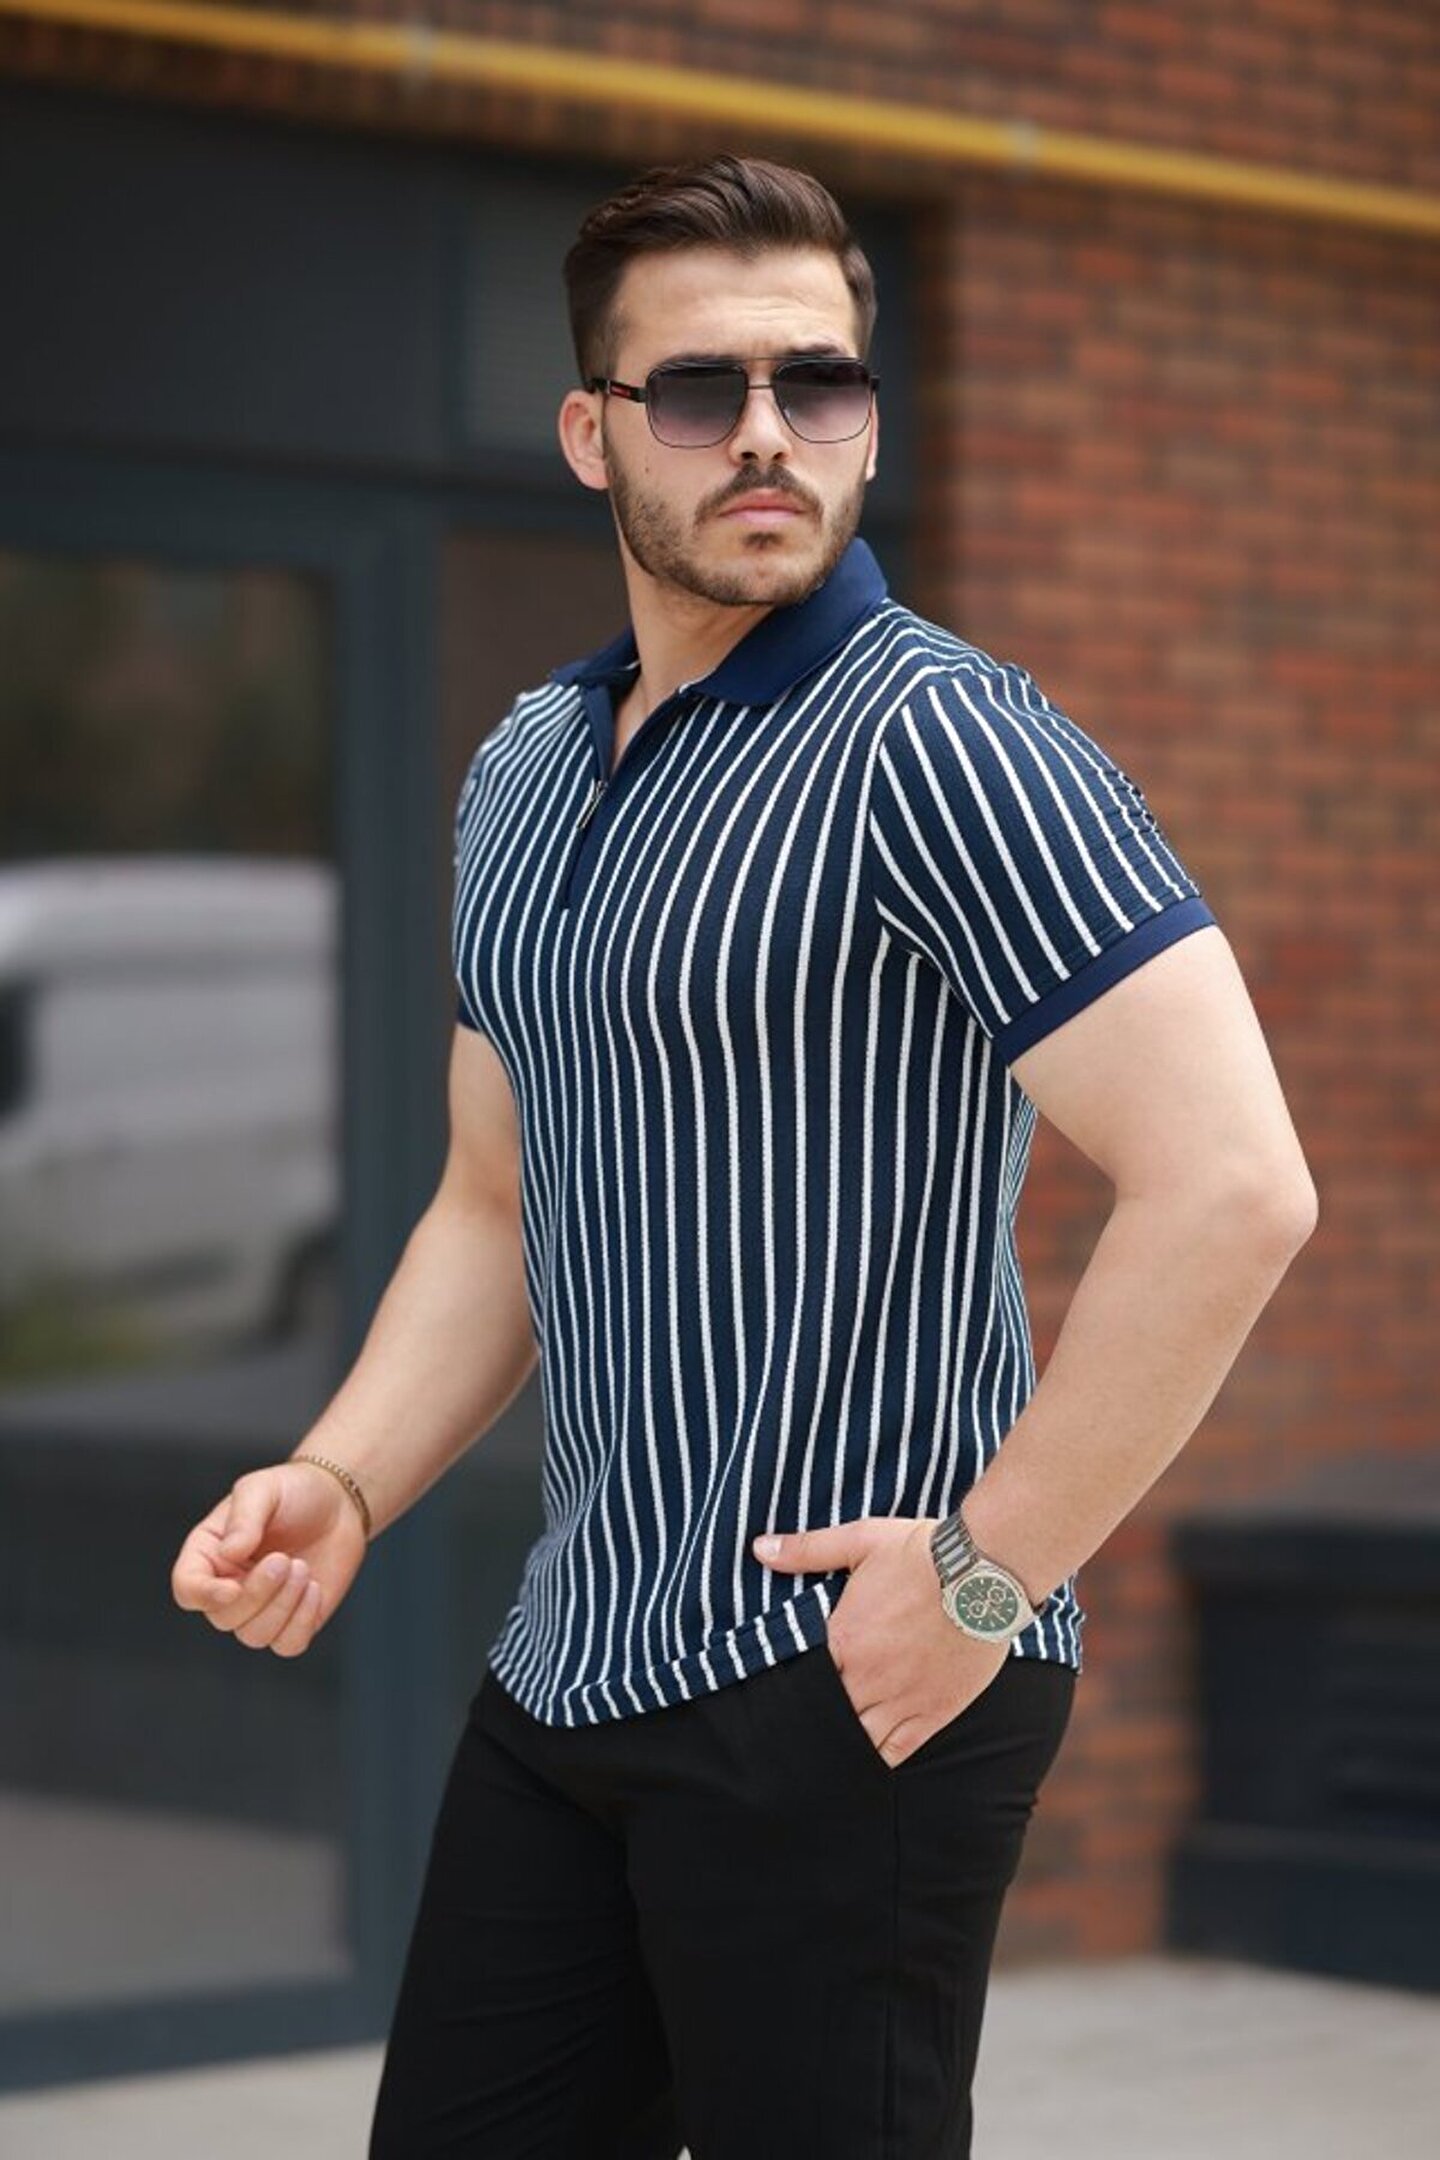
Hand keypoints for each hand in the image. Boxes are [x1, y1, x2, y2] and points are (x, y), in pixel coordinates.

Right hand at [171, 1460, 368, 1657]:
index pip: (187, 1589)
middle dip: (257, 1593)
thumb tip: (229, 1553)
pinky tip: (315, 1588)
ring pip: (255, 1636)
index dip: (204, 1595)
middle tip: (285, 1559)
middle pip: (224, 1618)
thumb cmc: (293, 1491)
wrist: (339, 1503)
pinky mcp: (292, 1622)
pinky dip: (302, 1621)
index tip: (232, 1588)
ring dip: (283, 1606)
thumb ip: (244, 1518)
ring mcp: (260, 1609)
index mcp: (209, 1554)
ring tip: (302, 1567)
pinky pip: (288, 1646)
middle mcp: (228, 1586)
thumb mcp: (263, 1489)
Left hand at [753, 1515, 1008, 1766]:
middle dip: (812, 1716)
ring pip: (856, 1739)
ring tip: (829, 1742)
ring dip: (841, 1740)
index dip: (788, 1685)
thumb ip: (808, 1549)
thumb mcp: (860, 1540)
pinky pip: (896, 1752)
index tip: (779, 1690)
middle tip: (800, 1722)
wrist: (985, 1572)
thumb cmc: (923, 1552)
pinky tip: (865, 1758)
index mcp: (843, 1639)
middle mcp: (867, 1677)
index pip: (799, 1676)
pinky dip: (876, 1759)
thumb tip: (760, 1549)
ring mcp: (901, 1699)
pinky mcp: (933, 1713)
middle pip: (825, 1713)